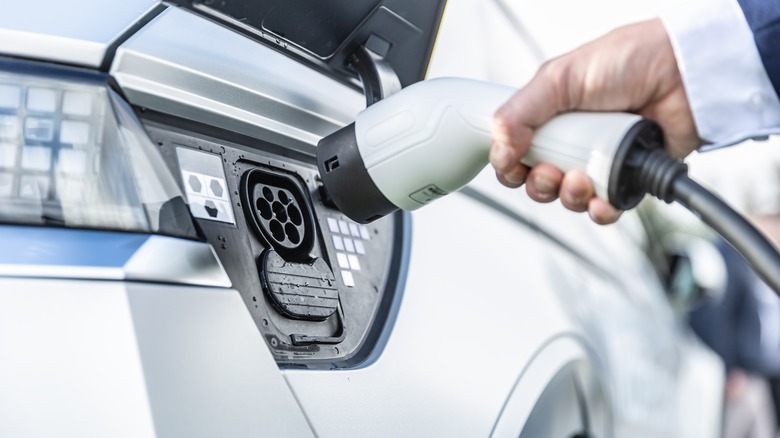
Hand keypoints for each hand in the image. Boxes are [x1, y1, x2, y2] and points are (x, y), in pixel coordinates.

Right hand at [490, 18, 699, 223]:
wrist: (685, 73)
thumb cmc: (630, 61)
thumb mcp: (560, 78)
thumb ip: (520, 113)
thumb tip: (499, 151)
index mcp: (549, 117)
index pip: (515, 154)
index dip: (510, 166)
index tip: (514, 164)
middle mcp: (572, 141)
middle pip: (538, 183)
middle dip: (540, 185)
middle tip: (552, 170)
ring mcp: (599, 161)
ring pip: (569, 199)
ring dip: (569, 196)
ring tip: (583, 178)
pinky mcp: (627, 178)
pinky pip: (605, 208)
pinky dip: (599, 210)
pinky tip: (602, 199)